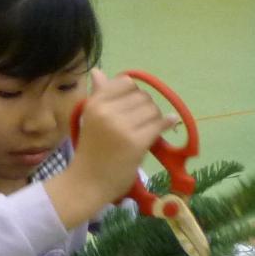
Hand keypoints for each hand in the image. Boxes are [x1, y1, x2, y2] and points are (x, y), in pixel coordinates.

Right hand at [48, 69, 174, 224]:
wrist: (86, 184)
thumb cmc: (89, 152)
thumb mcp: (90, 119)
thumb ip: (98, 95)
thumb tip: (98, 71)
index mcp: (95, 103)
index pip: (126, 83)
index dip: (133, 94)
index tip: (130, 109)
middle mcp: (107, 112)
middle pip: (142, 96)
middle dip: (145, 109)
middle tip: (139, 125)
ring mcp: (122, 127)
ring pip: (152, 110)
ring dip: (154, 119)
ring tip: (145, 131)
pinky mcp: (136, 142)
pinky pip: (159, 125)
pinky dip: (166, 124)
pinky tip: (168, 125)